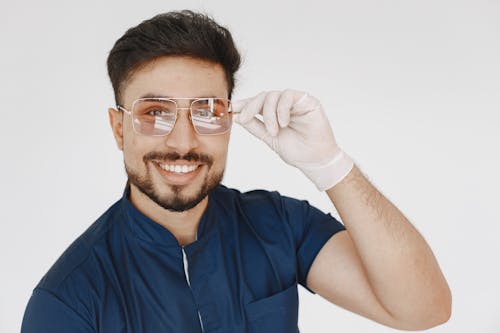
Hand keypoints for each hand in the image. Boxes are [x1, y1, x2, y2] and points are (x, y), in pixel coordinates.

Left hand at [232, 89, 353, 190]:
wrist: (315, 160)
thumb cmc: (297, 151)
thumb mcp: (269, 138)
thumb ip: (254, 126)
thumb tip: (237, 117)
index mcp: (274, 113)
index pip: (256, 103)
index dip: (243, 104)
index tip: (230, 107)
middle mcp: (284, 105)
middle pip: (262, 96)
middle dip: (250, 107)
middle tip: (245, 118)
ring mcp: (295, 102)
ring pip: (273, 95)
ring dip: (269, 113)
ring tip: (273, 131)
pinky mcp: (307, 100)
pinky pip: (288, 96)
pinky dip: (282, 109)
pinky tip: (283, 123)